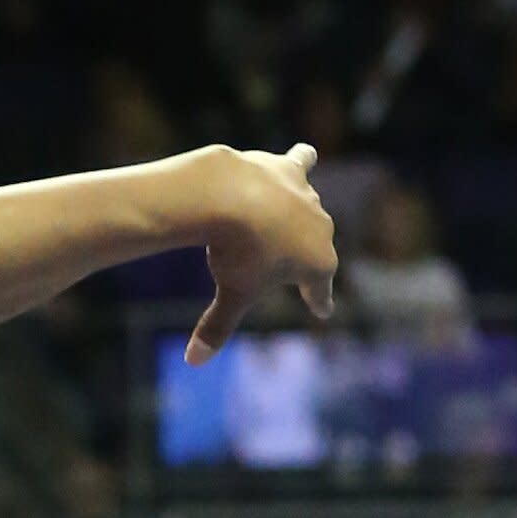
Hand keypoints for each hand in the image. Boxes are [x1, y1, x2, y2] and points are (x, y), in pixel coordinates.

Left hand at [185, 143, 337, 364]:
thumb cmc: (236, 253)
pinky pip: (300, 161)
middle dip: (304, 258)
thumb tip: (194, 363)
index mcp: (317, 263)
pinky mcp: (287, 169)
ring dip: (308, 210)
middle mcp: (321, 228)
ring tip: (308, 213)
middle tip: (295, 267)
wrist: (229, 197)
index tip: (323, 310)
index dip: (319, 300)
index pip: (319, 288)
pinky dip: (300, 160)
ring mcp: (307, 196)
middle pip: (314, 247)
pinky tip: (302, 154)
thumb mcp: (230, 294)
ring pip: (312, 204)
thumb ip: (216, 328)